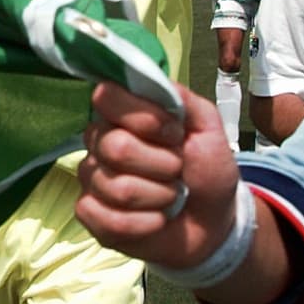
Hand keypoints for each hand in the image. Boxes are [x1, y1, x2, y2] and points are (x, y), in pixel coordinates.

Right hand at [77, 81, 239, 270]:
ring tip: (171, 196)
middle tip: (177, 169)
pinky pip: (107, 219)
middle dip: (161, 164)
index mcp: (122, 113)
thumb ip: (179, 97)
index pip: (108, 98)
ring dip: (158, 196)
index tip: (175, 134)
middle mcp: (100, 141)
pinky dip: (142, 224)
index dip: (146, 119)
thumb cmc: (206, 168)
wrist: (213, 221)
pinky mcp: (91, 216)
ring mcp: (92, 179)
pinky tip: (156, 219)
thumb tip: (146, 80)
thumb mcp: (206, 126)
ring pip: (116, 187)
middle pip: (115, 147)